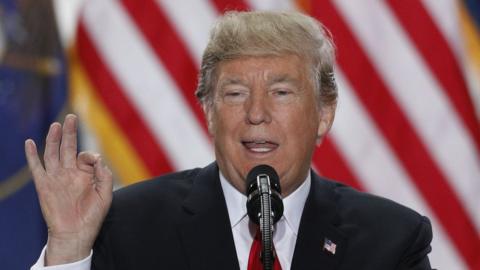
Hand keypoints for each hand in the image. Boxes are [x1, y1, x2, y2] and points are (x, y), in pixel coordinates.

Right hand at [25, 114, 112, 264]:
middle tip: (71, 117)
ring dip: (53, 139)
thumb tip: (98, 158)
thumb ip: (105, 175)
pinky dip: (32, 155)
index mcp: (85, 174)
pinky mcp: (44, 186)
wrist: (75, 233)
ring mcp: (56, 178)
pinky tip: (30, 143)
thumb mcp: (106, 194)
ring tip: (56, 125)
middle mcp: (70, 173)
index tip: (94, 161)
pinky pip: (36, 168)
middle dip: (70, 132)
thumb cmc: (92, 216)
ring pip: (53, 153)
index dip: (90, 155)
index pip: (86, 156)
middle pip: (68, 148)